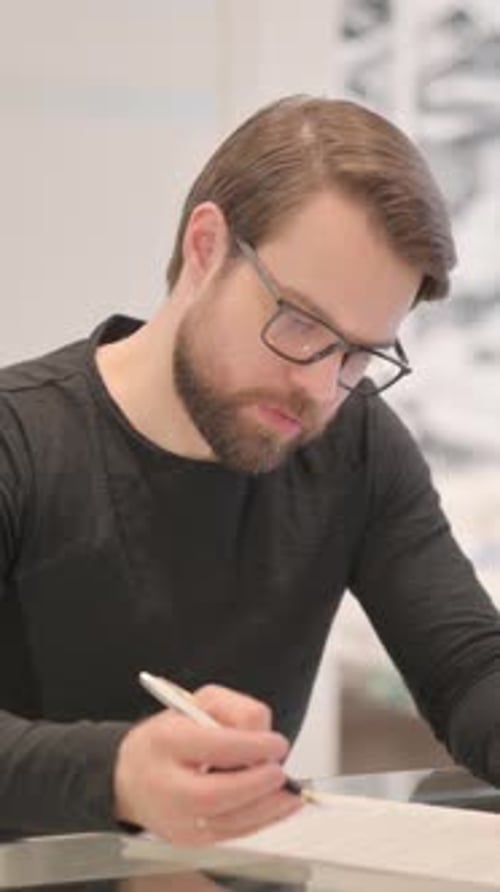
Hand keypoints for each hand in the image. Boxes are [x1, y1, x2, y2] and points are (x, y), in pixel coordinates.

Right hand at [114, 684, 302, 843]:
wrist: (131, 778)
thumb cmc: (169, 738)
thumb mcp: (196, 704)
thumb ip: (233, 710)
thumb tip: (264, 735)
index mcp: (166, 741)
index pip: (211, 746)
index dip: (251, 747)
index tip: (277, 743)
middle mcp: (166, 785)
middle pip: (215, 794)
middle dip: (256, 784)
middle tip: (280, 772)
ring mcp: (176, 819)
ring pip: (228, 822)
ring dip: (266, 807)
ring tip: (289, 792)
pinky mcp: (190, 840)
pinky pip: (232, 834)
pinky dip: (262, 820)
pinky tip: (279, 806)